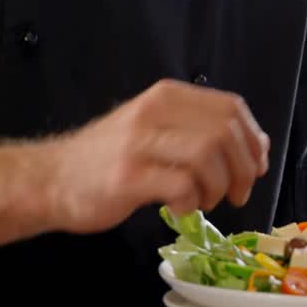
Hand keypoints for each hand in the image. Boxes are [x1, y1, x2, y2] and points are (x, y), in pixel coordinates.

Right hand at [40, 79, 270, 233]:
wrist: (51, 179)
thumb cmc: (107, 158)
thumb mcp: (153, 129)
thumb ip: (197, 131)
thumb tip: (255, 145)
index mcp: (166, 97)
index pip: (231, 107)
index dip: (253, 140)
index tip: (255, 167)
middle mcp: (154, 112)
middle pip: (225, 132)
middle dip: (243, 169)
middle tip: (237, 194)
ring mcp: (139, 143)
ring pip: (208, 155)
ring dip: (218, 187)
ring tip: (204, 202)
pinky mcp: (128, 176)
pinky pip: (181, 186)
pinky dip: (191, 204)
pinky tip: (180, 210)